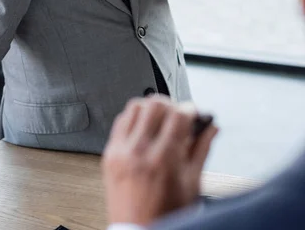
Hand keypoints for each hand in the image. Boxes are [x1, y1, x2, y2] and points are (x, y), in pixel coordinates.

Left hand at [102, 96, 217, 225]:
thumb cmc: (164, 216)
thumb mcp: (191, 185)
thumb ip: (201, 150)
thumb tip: (211, 128)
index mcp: (163, 160)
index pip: (178, 115)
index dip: (190, 109)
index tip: (194, 113)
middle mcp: (138, 152)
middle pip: (155, 104)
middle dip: (171, 105)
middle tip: (178, 116)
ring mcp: (120, 151)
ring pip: (134, 107)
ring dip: (150, 108)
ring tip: (160, 121)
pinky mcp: (109, 154)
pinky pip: (119, 122)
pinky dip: (133, 119)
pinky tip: (143, 129)